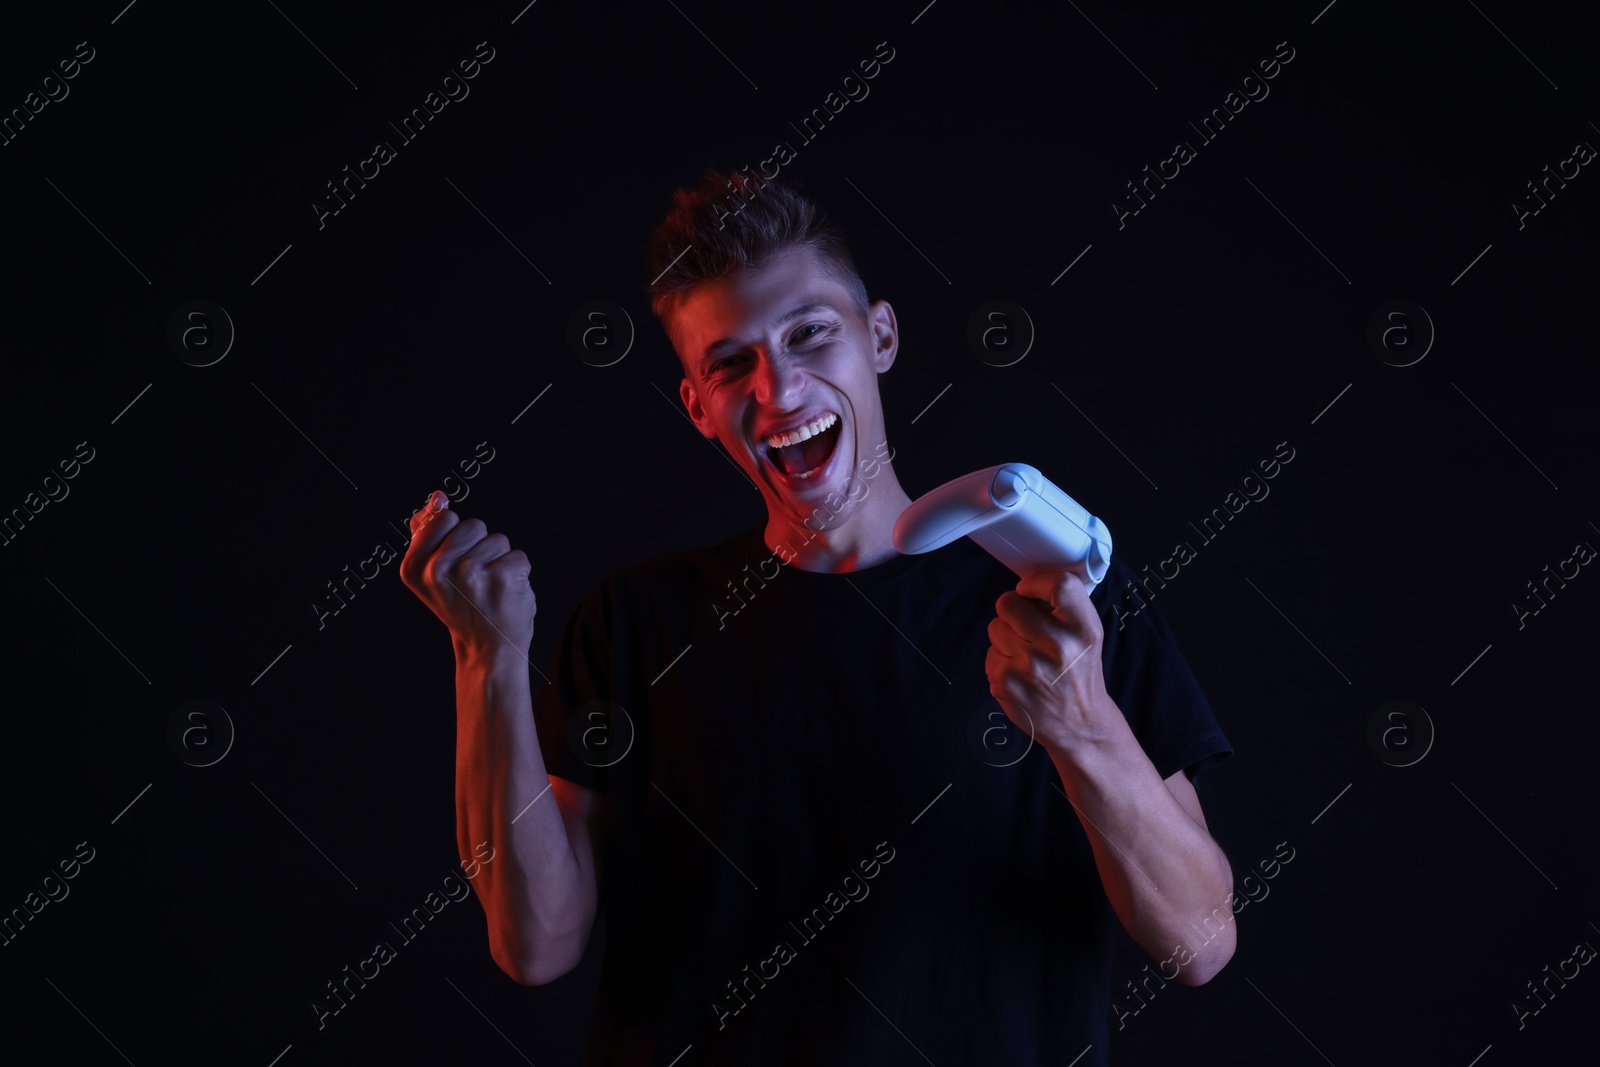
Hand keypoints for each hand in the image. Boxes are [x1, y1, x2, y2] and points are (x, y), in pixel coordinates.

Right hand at [399, 490, 535, 661]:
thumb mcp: (433, 573)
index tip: (454, 566)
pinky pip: (518, 556)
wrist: (488, 648)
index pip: (444, 517)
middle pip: (474, 525)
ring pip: (498, 540)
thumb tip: (437, 497)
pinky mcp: (503, 577)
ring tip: (490, 589)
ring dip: (499, 561)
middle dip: (480, 547)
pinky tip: (506, 595)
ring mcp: (471, 573)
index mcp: (415, 566)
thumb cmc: (463, 606)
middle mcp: (438, 569)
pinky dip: (517, 573)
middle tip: (474, 581)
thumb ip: (428, 531)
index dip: (456, 538)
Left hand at [985, 569, 1115, 753]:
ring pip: (995, 627)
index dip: (1036, 583)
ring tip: (1026, 655)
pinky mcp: (1006, 683)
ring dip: (1005, 637)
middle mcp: (1059, 646)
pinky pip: (989, 653)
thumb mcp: (1088, 635)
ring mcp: (1029, 666)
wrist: (1080, 725)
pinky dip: (1000, 661)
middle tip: (1027, 627)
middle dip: (1013, 611)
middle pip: (1009, 602)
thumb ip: (1065, 606)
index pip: (1059, 585)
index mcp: (1084, 629)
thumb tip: (1027, 582)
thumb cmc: (1080, 673)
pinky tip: (1020, 675)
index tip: (1030, 591)